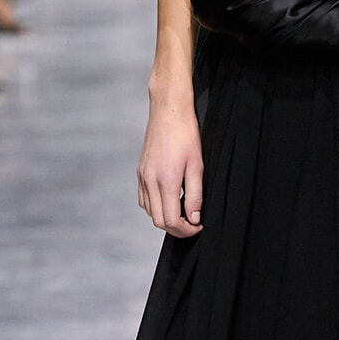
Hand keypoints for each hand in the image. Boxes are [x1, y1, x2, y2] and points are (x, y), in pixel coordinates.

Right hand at [137, 90, 203, 236]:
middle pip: (158, 221)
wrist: (168, 110)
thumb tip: (194, 218)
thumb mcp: (197, 165)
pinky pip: (144, 199)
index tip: (198, 226)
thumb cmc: (186, 133)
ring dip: (165, 217)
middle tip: (192, 224)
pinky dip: (155, 206)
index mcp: (165, 181)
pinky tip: (168, 199)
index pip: (171, 220)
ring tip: (183, 211)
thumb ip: (195, 195)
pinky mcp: (140, 171)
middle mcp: (150, 181)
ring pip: (149, 211)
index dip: (186, 230)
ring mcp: (142, 176)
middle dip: (176, 228)